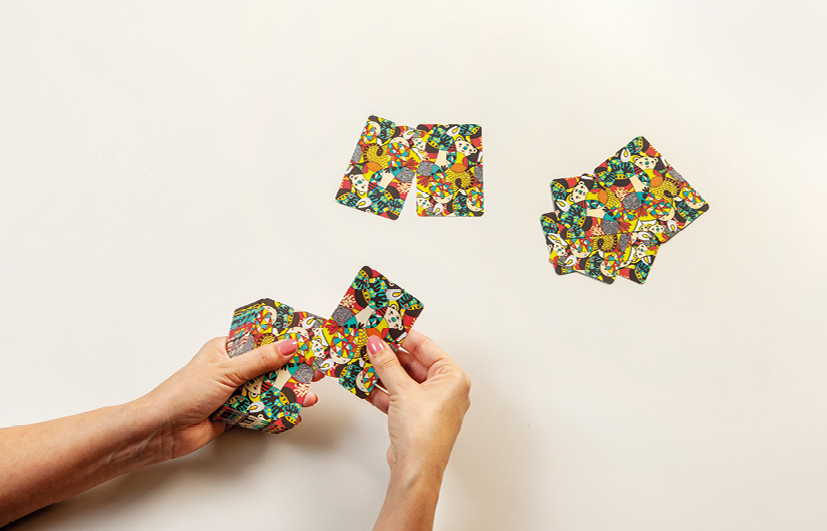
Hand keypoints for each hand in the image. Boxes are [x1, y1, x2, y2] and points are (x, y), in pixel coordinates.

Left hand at [138, 337, 319, 460]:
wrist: (161, 431)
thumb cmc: (182, 393)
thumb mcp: (226, 371)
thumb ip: (261, 360)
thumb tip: (288, 346)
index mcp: (226, 350)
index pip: (262, 341)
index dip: (285, 341)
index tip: (308, 343)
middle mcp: (231, 370)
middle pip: (269, 368)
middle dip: (293, 371)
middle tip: (316, 373)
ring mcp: (233, 392)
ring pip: (268, 390)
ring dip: (288, 394)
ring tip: (308, 397)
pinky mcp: (234, 414)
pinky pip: (261, 411)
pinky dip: (276, 412)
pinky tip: (291, 412)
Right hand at [367, 330, 470, 476]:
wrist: (416, 471)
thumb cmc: (423, 435)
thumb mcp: (402, 390)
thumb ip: (387, 364)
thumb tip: (377, 344)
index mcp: (453, 378)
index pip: (427, 347)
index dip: (404, 336)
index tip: (386, 327)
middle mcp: (445, 390)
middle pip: (414, 363)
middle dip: (390, 356)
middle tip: (370, 343)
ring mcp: (431, 405)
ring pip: (404, 381)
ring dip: (383, 373)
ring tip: (363, 360)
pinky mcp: (416, 418)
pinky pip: (399, 397)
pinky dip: (383, 391)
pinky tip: (365, 384)